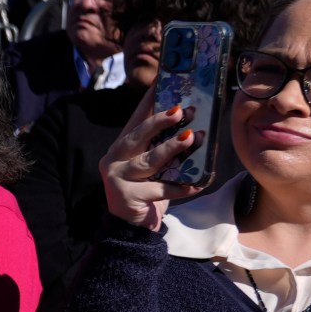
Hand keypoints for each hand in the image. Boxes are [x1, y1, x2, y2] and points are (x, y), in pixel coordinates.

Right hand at [99, 91, 201, 230]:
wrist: (131, 230)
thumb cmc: (147, 193)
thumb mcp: (154, 168)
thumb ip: (163, 149)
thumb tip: (193, 127)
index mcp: (121, 147)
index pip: (136, 118)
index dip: (149, 100)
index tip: (163, 82)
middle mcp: (114, 159)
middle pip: (137, 136)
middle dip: (160, 121)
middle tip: (181, 110)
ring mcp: (117, 178)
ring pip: (148, 161)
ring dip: (171, 148)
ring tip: (191, 138)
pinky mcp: (125, 197)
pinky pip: (159, 189)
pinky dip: (180, 188)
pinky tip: (196, 185)